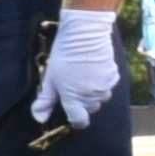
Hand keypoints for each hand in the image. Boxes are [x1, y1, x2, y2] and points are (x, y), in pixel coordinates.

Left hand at [34, 5, 122, 130]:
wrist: (85, 33)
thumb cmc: (64, 55)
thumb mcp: (50, 78)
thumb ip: (45, 101)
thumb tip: (40, 119)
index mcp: (74, 99)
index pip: (79, 121)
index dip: (74, 118)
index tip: (69, 109)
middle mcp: (92, 97)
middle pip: (89, 110)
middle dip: (81, 103)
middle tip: (72, 85)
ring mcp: (105, 87)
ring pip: (99, 99)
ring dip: (92, 94)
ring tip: (82, 76)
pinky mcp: (114, 76)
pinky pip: (108, 87)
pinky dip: (101, 83)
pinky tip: (93, 71)